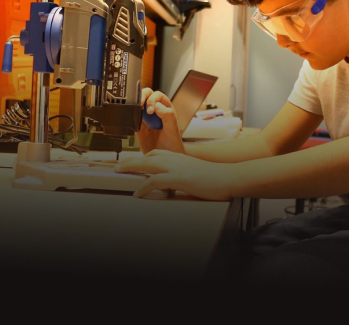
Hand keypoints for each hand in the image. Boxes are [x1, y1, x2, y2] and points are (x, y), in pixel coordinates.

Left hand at [116, 150, 235, 200]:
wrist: (229, 177)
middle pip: (148, 156)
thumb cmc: (216, 178)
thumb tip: (179, 184)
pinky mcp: (179, 177)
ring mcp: (177, 167)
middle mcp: (176, 159)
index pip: (157, 154)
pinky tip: (138, 193)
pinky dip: (144, 187)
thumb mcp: (196, 173)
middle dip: (131, 160)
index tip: (134, 161)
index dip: (143, 157)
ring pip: (147, 164)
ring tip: (120, 172)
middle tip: (119, 165)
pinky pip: (155, 181)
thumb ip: (185, 175)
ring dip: (131, 167)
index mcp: (180, 158)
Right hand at [137, 88, 183, 153]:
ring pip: (138, 105)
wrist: (165, 159)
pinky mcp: (138, 128)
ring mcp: (146, 119)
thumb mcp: (173, 129)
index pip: (158, 96)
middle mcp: (156, 112)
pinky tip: (133, 121)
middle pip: (147, 95)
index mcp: (166, 109)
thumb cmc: (173, 145)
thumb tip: (157, 106)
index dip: (152, 99)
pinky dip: (130, 117)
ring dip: (135, 104)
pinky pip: (132, 118)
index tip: (151, 110)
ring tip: (135, 110)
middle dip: (142, 96)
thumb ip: (168, 116)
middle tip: (140, 105)